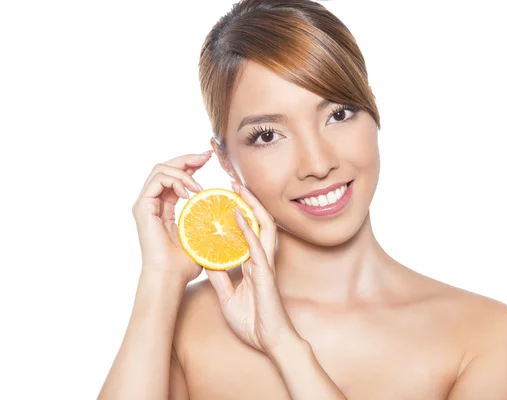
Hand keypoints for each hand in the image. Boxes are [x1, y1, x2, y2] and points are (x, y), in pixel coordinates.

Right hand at [132, 152, 211, 282]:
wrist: (170, 277)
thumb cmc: (186, 264)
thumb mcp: (202, 236)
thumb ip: (208, 221)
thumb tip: (231, 210)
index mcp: (164, 207)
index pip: (175, 176)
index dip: (191, 164)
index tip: (210, 159)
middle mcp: (152, 203)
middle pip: (166, 167)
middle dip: (188, 159)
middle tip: (208, 157)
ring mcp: (145, 204)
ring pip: (161, 169)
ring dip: (183, 171)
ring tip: (198, 185)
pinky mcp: (142, 207)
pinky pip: (157, 180)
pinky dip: (176, 180)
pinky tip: (190, 192)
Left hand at [206, 181, 299, 355]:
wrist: (270, 341)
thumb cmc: (253, 321)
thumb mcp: (227, 295)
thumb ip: (219, 276)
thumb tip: (205, 260)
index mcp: (253, 263)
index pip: (247, 231)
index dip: (239, 213)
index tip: (226, 197)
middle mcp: (261, 259)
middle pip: (257, 221)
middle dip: (247, 200)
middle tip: (233, 182)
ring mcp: (265, 264)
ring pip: (261, 226)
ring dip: (250, 205)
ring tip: (238, 188)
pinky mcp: (265, 273)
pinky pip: (256, 246)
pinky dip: (247, 229)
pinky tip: (238, 214)